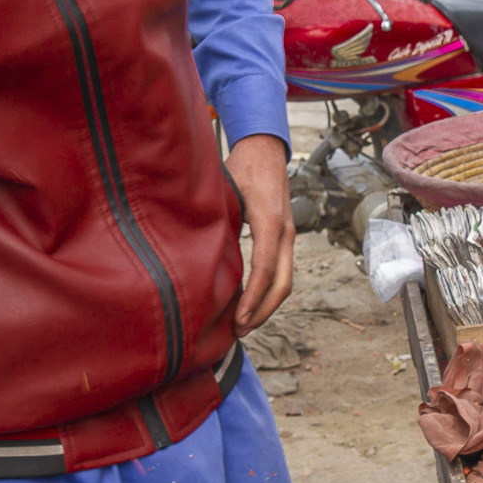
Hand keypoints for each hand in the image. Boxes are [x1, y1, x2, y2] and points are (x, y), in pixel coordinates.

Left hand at [227, 134, 294, 334]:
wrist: (265, 150)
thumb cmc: (242, 167)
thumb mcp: (225, 190)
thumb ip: (216, 220)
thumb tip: (193, 254)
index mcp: (270, 222)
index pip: (264, 270)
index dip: (251, 299)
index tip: (237, 319)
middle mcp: (285, 232)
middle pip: (283, 284)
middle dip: (262, 312)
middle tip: (239, 331)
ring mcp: (288, 236)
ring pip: (286, 281)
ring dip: (267, 305)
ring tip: (243, 324)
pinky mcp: (284, 237)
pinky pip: (281, 271)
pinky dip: (268, 291)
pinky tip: (249, 302)